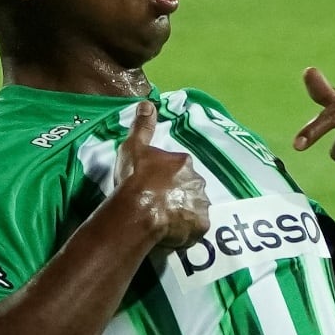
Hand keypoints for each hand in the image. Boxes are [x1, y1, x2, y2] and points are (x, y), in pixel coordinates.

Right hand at [113, 100, 208, 250]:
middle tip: (158, 203)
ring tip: (164, 219)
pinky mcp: (200, 226)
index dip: (166, 177)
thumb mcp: (134, 148)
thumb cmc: (135, 178)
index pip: (179, 168)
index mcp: (183, 162)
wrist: (137, 209)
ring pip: (194, 207)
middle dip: (178, 194)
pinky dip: (187, 230)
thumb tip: (148, 103)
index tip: (153, 185)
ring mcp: (201, 204)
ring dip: (183, 211)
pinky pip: (196, 227)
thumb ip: (142, 127)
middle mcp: (198, 181)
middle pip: (189, 187)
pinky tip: (172, 232)